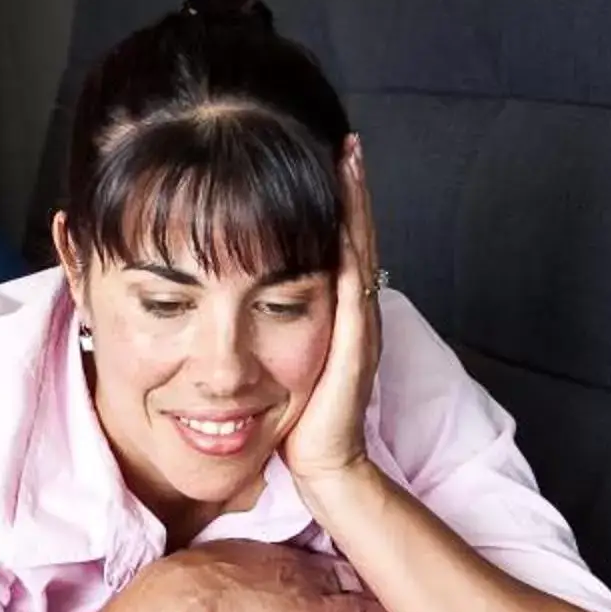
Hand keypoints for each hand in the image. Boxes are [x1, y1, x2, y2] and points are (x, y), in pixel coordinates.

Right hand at [152, 542, 385, 611]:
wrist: (188, 596)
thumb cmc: (188, 583)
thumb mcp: (212, 563)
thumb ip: (227, 565)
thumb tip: (215, 572)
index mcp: (269, 549)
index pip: (311, 546)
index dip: (332, 546)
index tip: (348, 544)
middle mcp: (294, 561)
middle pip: (340, 555)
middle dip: (363, 554)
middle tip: (387, 552)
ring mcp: (308, 584)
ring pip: (353, 578)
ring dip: (374, 579)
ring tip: (400, 578)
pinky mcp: (314, 611)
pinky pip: (354, 608)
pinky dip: (376, 607)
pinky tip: (395, 609)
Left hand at [281, 133, 382, 487]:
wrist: (327, 466)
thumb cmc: (300, 419)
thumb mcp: (286, 361)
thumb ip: (277, 327)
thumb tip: (249, 299)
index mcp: (341, 312)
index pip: (342, 244)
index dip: (340, 204)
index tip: (332, 161)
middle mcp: (358, 312)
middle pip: (359, 235)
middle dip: (353, 189)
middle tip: (347, 144)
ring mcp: (361, 325)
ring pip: (360, 250)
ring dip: (356, 205)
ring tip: (350, 162)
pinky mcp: (355, 343)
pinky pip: (353, 285)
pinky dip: (349, 248)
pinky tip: (342, 219)